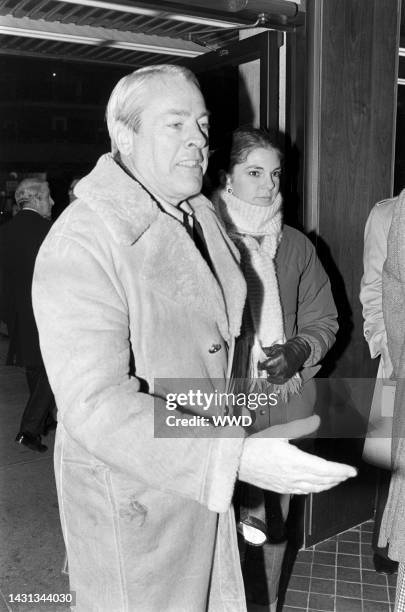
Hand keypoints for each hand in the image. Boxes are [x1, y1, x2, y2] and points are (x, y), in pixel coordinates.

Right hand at [238, 415, 356, 493]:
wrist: (238, 462)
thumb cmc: (257, 445)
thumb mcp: (280, 431)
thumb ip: (301, 427)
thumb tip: (317, 419)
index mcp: (296, 461)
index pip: (325, 469)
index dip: (341, 471)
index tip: (352, 470)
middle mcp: (295, 476)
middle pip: (323, 480)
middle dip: (338, 477)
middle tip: (348, 474)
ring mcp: (288, 485)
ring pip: (315, 488)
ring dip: (329, 485)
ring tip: (337, 480)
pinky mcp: (282, 489)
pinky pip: (304, 492)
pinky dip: (315, 489)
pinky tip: (317, 486)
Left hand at [258, 336, 310, 383]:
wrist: (298, 353)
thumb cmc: (286, 350)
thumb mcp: (276, 348)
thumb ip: (267, 351)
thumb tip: (260, 352)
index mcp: (279, 358)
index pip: (265, 365)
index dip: (260, 365)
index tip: (259, 364)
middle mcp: (282, 367)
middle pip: (268, 371)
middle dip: (267, 368)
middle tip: (268, 364)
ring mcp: (285, 373)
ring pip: (272, 376)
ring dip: (270, 372)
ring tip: (273, 368)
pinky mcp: (287, 377)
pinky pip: (277, 381)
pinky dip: (274, 379)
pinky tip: (273, 375)